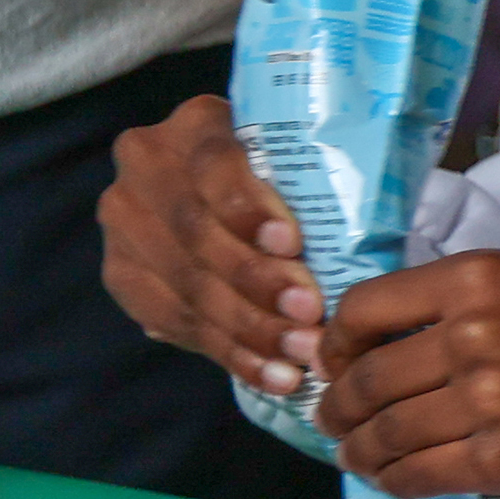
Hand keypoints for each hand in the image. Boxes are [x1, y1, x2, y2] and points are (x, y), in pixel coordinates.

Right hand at [98, 95, 327, 394]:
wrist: (224, 197)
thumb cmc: (287, 175)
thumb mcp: (298, 159)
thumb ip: (317, 178)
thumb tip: (377, 227)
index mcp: (195, 124)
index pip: (212, 162)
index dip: (247, 206)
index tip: (292, 245)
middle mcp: (146, 165)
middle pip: (196, 232)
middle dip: (257, 282)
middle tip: (310, 317)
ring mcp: (125, 223)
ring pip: (187, 285)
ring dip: (249, 329)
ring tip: (301, 355)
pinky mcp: (122, 276)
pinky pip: (175, 323)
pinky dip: (231, 354)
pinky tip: (273, 374)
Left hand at [316, 251, 499, 498]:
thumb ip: (471, 300)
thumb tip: (399, 338)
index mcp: (480, 277)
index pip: (363, 310)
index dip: (337, 343)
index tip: (337, 360)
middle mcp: (475, 334)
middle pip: (364, 380)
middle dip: (338, 405)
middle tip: (335, 417)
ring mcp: (489, 402)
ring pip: (385, 435)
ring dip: (358, 450)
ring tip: (358, 454)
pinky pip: (420, 476)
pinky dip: (394, 481)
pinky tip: (394, 478)